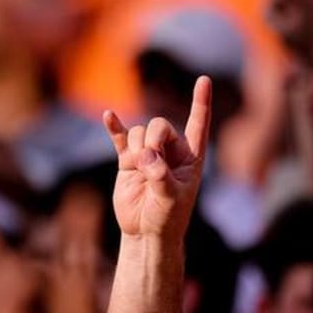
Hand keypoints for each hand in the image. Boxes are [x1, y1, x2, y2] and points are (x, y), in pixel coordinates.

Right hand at [103, 76, 211, 240]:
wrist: (145, 232)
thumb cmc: (167, 217)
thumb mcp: (171, 199)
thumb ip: (160, 176)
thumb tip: (144, 157)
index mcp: (191, 157)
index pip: (198, 124)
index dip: (201, 102)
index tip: (203, 80)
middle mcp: (170, 151)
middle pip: (159, 125)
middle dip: (152, 139)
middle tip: (149, 162)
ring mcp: (148, 154)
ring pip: (139, 132)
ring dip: (136, 145)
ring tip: (138, 167)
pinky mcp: (128, 161)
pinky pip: (120, 138)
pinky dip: (114, 127)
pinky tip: (108, 116)